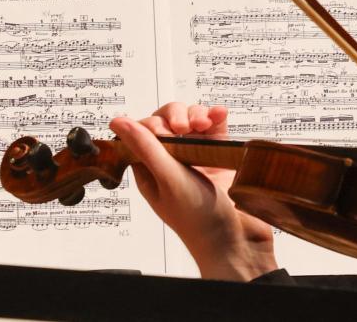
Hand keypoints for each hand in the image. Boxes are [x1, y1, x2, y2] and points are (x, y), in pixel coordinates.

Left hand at [109, 102, 276, 280]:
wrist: (238, 241)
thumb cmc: (199, 223)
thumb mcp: (168, 180)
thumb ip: (145, 147)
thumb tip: (118, 123)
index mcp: (151, 171)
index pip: (143, 132)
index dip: (153, 124)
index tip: (165, 132)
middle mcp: (172, 162)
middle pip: (168, 121)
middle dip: (177, 115)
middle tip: (184, 128)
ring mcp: (196, 158)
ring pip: (191, 120)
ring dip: (198, 115)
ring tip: (205, 124)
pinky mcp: (218, 156)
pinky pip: (215, 128)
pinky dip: (216, 116)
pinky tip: (219, 115)